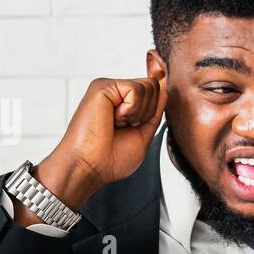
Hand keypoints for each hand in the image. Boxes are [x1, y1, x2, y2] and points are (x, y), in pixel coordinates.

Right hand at [30, 76, 166, 216]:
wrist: (90, 167)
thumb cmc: (111, 159)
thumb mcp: (143, 134)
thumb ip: (154, 113)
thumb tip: (163, 90)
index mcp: (124, 103)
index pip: (155, 92)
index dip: (153, 111)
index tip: (132, 128)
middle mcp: (115, 92)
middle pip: (154, 87)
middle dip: (147, 113)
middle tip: (123, 127)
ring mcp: (108, 88)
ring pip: (148, 86)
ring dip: (138, 113)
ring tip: (117, 124)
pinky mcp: (102, 86)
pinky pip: (136, 89)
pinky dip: (131, 110)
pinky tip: (113, 119)